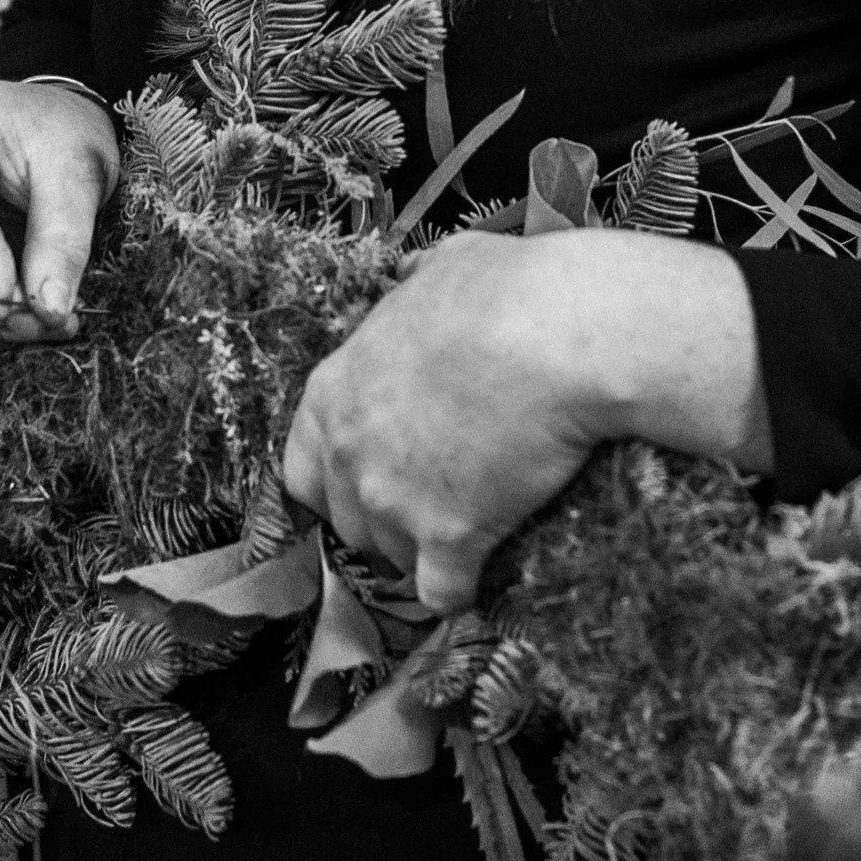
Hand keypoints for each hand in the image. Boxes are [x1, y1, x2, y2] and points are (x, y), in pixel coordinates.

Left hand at [282, 230, 769, 611]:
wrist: (558, 333)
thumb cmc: (508, 291)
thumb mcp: (448, 267)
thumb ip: (420, 284)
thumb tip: (428, 273)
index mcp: (335, 389)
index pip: (302, 467)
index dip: (338, 479)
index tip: (371, 482)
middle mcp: (349, 452)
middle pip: (346, 520)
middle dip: (382, 521)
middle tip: (432, 507)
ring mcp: (393, 502)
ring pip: (391, 558)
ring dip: (423, 554)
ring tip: (467, 537)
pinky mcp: (448, 539)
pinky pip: (440, 593)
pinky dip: (460, 590)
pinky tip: (482, 577)